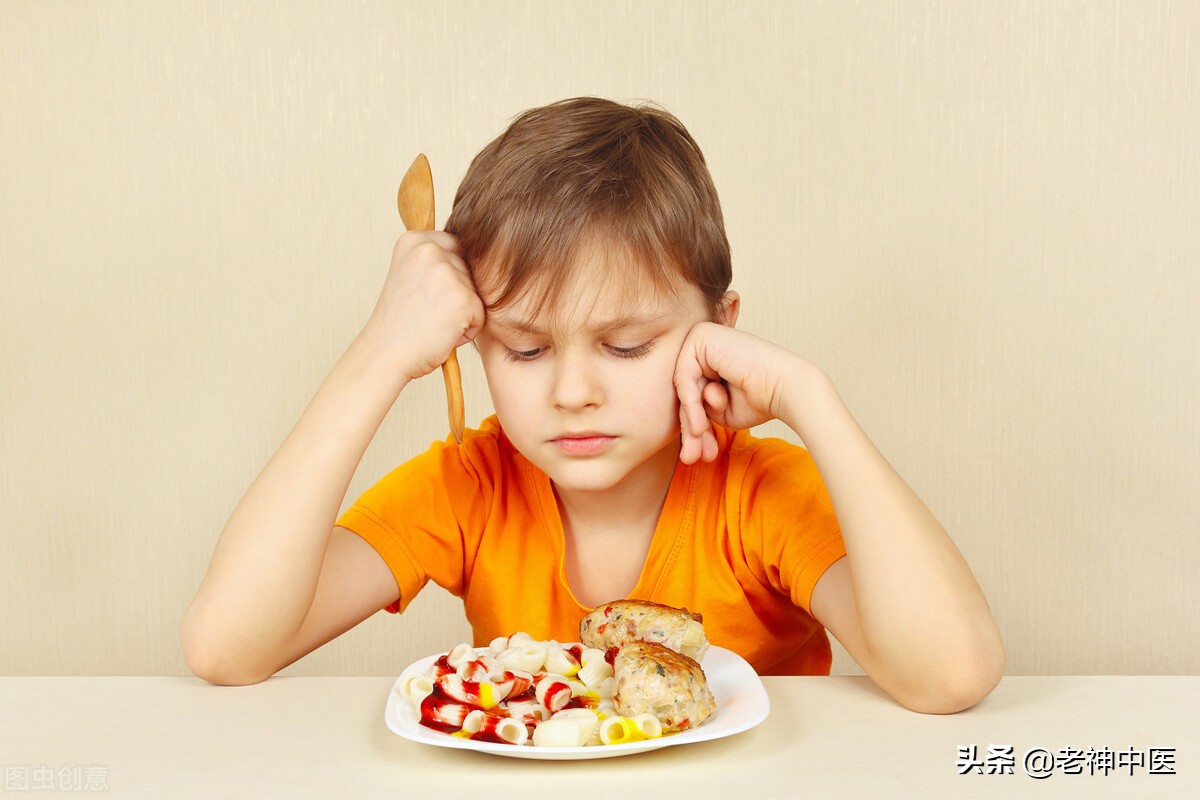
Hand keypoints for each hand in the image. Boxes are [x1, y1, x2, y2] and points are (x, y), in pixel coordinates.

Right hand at [363, 231, 484, 381]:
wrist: (384, 355)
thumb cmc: (399, 323)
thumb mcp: (410, 275)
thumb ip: (436, 259)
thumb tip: (478, 249)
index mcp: (413, 240)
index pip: (457, 246)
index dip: (450, 276)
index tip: (425, 294)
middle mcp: (429, 250)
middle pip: (469, 269)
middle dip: (456, 296)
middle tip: (425, 312)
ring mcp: (446, 273)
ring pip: (477, 292)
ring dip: (462, 313)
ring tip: (431, 323)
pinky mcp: (463, 299)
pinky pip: (481, 315)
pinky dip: (466, 331)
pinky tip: (440, 334)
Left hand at [673, 323, 796, 463]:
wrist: (785, 389)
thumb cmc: (759, 400)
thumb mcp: (718, 410)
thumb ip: (694, 409)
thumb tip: (676, 420)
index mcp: (707, 359)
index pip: (688, 395)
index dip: (692, 427)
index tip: (697, 454)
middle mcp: (702, 344)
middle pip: (683, 392)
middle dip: (689, 428)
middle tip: (691, 457)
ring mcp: (700, 336)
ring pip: (681, 388)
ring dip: (690, 419)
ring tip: (698, 442)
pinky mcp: (701, 335)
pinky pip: (684, 377)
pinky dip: (690, 404)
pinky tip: (700, 425)